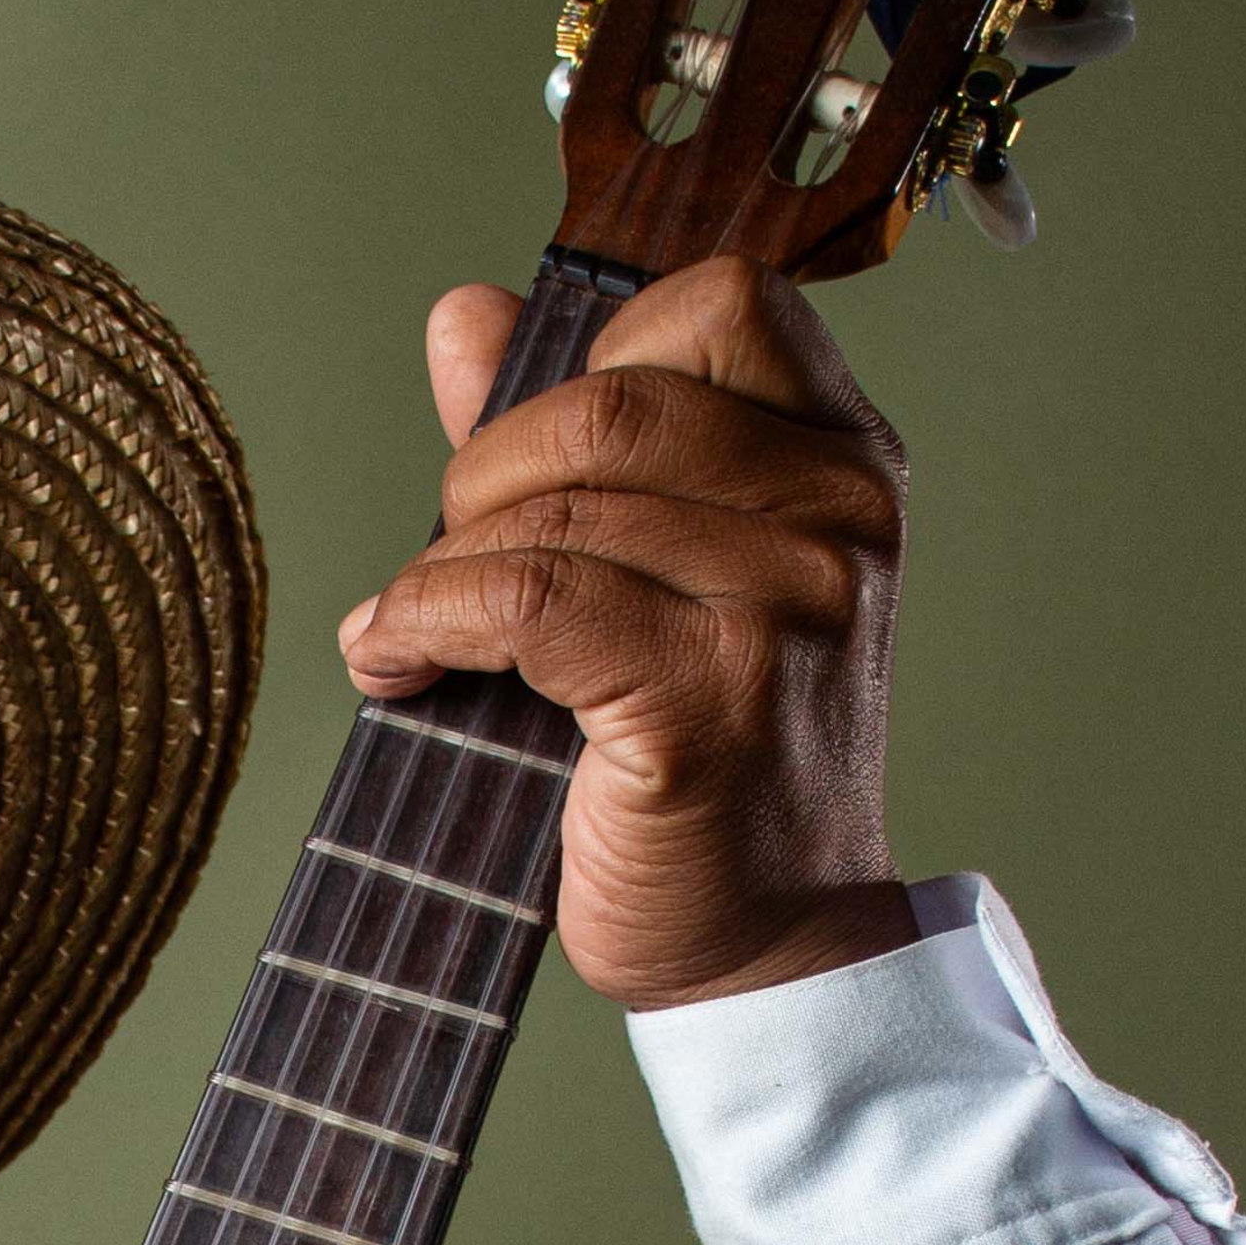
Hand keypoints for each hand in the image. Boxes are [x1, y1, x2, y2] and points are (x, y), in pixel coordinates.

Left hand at [337, 255, 913, 1010]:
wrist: (768, 938)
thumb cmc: (711, 759)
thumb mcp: (660, 567)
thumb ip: (576, 435)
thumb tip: (465, 317)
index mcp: (843, 455)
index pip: (714, 305)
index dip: (588, 364)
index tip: (533, 459)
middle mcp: (838, 513)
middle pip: (608, 403)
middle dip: (486, 476)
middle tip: (452, 561)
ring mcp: (786, 604)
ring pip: (561, 506)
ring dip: (446, 566)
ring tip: (417, 629)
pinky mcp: (712, 697)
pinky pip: (530, 601)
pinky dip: (432, 618)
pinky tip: (402, 658)